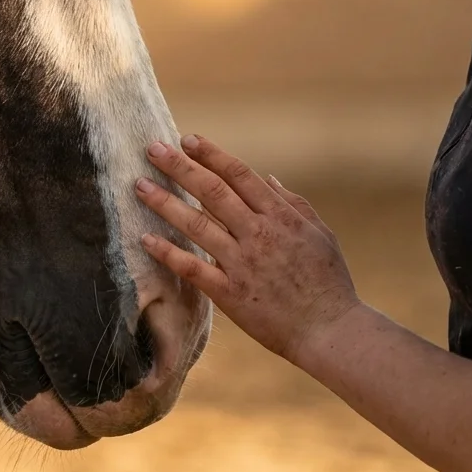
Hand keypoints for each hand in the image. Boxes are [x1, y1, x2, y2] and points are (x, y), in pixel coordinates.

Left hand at [137, 135, 361, 364]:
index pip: (239, 175)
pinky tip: (146, 239)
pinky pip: (193, 268)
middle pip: (211, 191)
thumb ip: (293, 203)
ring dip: (164, 203)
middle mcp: (258, 234)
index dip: (211, 154)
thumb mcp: (320, 234)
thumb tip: (268, 178)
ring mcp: (242, 263)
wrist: (332, 332)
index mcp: (280, 217)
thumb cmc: (329, 282)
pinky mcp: (230, 293)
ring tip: (139, 185)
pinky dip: (168, 253)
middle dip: (179, 167)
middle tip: (152, 149)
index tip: (187, 139)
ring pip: (196, 224)